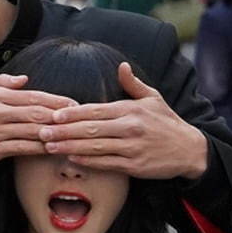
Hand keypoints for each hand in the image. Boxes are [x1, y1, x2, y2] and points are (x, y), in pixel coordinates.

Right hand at [0, 75, 71, 171]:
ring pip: (32, 130)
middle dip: (61, 116)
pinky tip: (53, 148)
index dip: (56, 100)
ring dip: (54, 133)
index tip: (74, 103)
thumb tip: (25, 80)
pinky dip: (39, 148)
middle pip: (36, 112)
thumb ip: (1, 82)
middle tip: (81, 119)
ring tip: (72, 134)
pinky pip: (22, 148)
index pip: (32, 96)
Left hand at [38, 62, 208, 179]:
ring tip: (49, 146)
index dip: (72, 113)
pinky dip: (88, 161)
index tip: (53, 115)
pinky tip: (72, 159)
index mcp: (130, 109)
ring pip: (95, 147)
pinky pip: (107, 163)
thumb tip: (121, 66)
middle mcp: (130, 127)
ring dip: (69, 147)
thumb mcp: (153, 98)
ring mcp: (132, 147)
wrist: (190, 149)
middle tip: (41, 132)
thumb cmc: (167, 122)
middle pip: (90, 129)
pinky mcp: (135, 166)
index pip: (95, 110)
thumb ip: (133, 84)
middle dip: (63, 131)